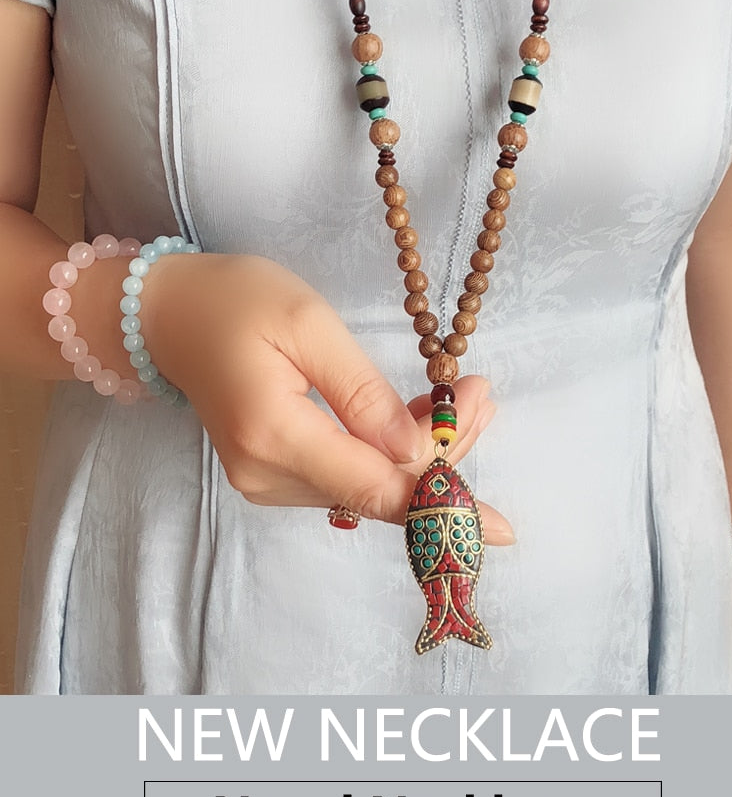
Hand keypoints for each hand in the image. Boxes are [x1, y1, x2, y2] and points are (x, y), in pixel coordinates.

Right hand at [140, 251, 514, 543]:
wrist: (170, 315)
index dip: (443, 495)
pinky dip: (391, 453)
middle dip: (444, 454)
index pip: (377, 487)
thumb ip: (362, 391)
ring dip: (423, 451)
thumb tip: (417, 451)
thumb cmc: (237, 301)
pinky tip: (422, 415)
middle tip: (482, 393)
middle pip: (381, 492)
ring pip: (369, 489)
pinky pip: (348, 477)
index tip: (496, 492)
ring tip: (465, 395)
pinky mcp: (273, 476)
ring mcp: (267, 482)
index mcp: (275, 436)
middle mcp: (268, 476)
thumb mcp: (307, 322)